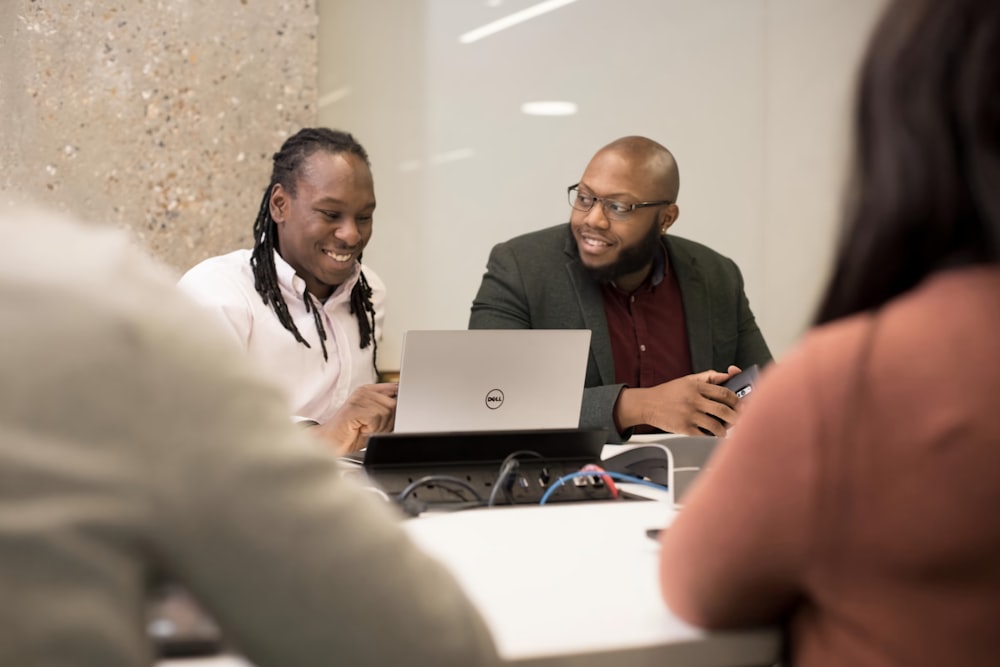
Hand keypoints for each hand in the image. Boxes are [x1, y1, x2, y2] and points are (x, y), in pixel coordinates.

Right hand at [313, 383, 397, 454]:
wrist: (331, 443)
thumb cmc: (353, 434)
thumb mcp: (377, 421)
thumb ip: (390, 412)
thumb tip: (405, 409)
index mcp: (371, 391)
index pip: (396, 389)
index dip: (400, 404)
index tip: (395, 416)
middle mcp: (365, 391)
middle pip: (394, 404)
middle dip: (388, 421)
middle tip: (374, 428)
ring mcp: (359, 398)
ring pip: (386, 411)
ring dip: (379, 426)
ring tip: (366, 429)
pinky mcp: (354, 408)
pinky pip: (375, 417)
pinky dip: (371, 428)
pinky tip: (361, 429)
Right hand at [616, 366, 742, 436]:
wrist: (647, 404)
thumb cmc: (668, 392)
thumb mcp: (688, 379)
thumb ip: (709, 377)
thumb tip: (728, 376)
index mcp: (696, 386)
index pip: (724, 392)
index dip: (736, 400)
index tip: (740, 404)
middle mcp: (694, 400)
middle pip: (724, 410)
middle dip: (736, 417)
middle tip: (739, 419)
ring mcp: (689, 415)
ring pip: (716, 425)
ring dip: (725, 430)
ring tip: (725, 430)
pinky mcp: (684, 428)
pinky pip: (704, 435)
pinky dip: (711, 436)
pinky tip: (713, 435)